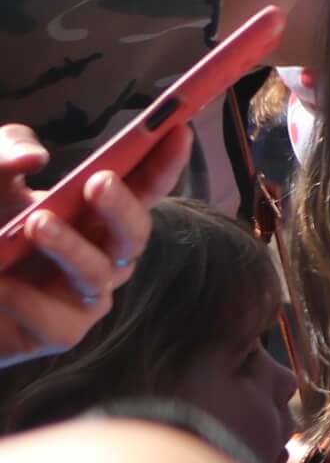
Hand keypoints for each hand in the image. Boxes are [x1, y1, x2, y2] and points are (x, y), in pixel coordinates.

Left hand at [0, 120, 187, 370]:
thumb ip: (8, 153)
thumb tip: (35, 158)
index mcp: (98, 215)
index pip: (144, 188)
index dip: (165, 162)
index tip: (178, 131)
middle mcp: (103, 254)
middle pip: (135, 234)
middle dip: (122, 206)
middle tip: (97, 181)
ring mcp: (86, 295)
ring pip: (99, 274)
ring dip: (70, 247)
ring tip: (35, 223)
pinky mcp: (60, 331)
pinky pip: (57, 319)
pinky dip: (27, 299)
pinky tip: (2, 284)